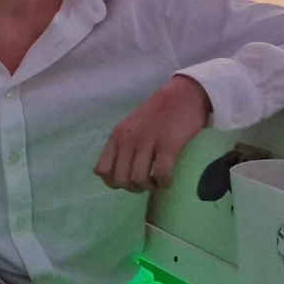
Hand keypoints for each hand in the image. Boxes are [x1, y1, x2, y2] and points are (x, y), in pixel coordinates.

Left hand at [95, 75, 211, 191]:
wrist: (182, 95)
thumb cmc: (158, 114)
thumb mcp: (131, 127)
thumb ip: (123, 145)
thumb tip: (119, 173)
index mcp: (116, 136)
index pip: (101, 170)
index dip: (114, 182)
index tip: (129, 180)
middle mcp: (127, 139)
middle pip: (119, 179)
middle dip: (133, 188)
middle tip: (146, 184)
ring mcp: (146, 141)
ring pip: (138, 179)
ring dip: (149, 187)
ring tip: (158, 182)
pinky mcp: (168, 144)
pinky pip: (160, 173)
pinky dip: (164, 182)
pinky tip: (168, 179)